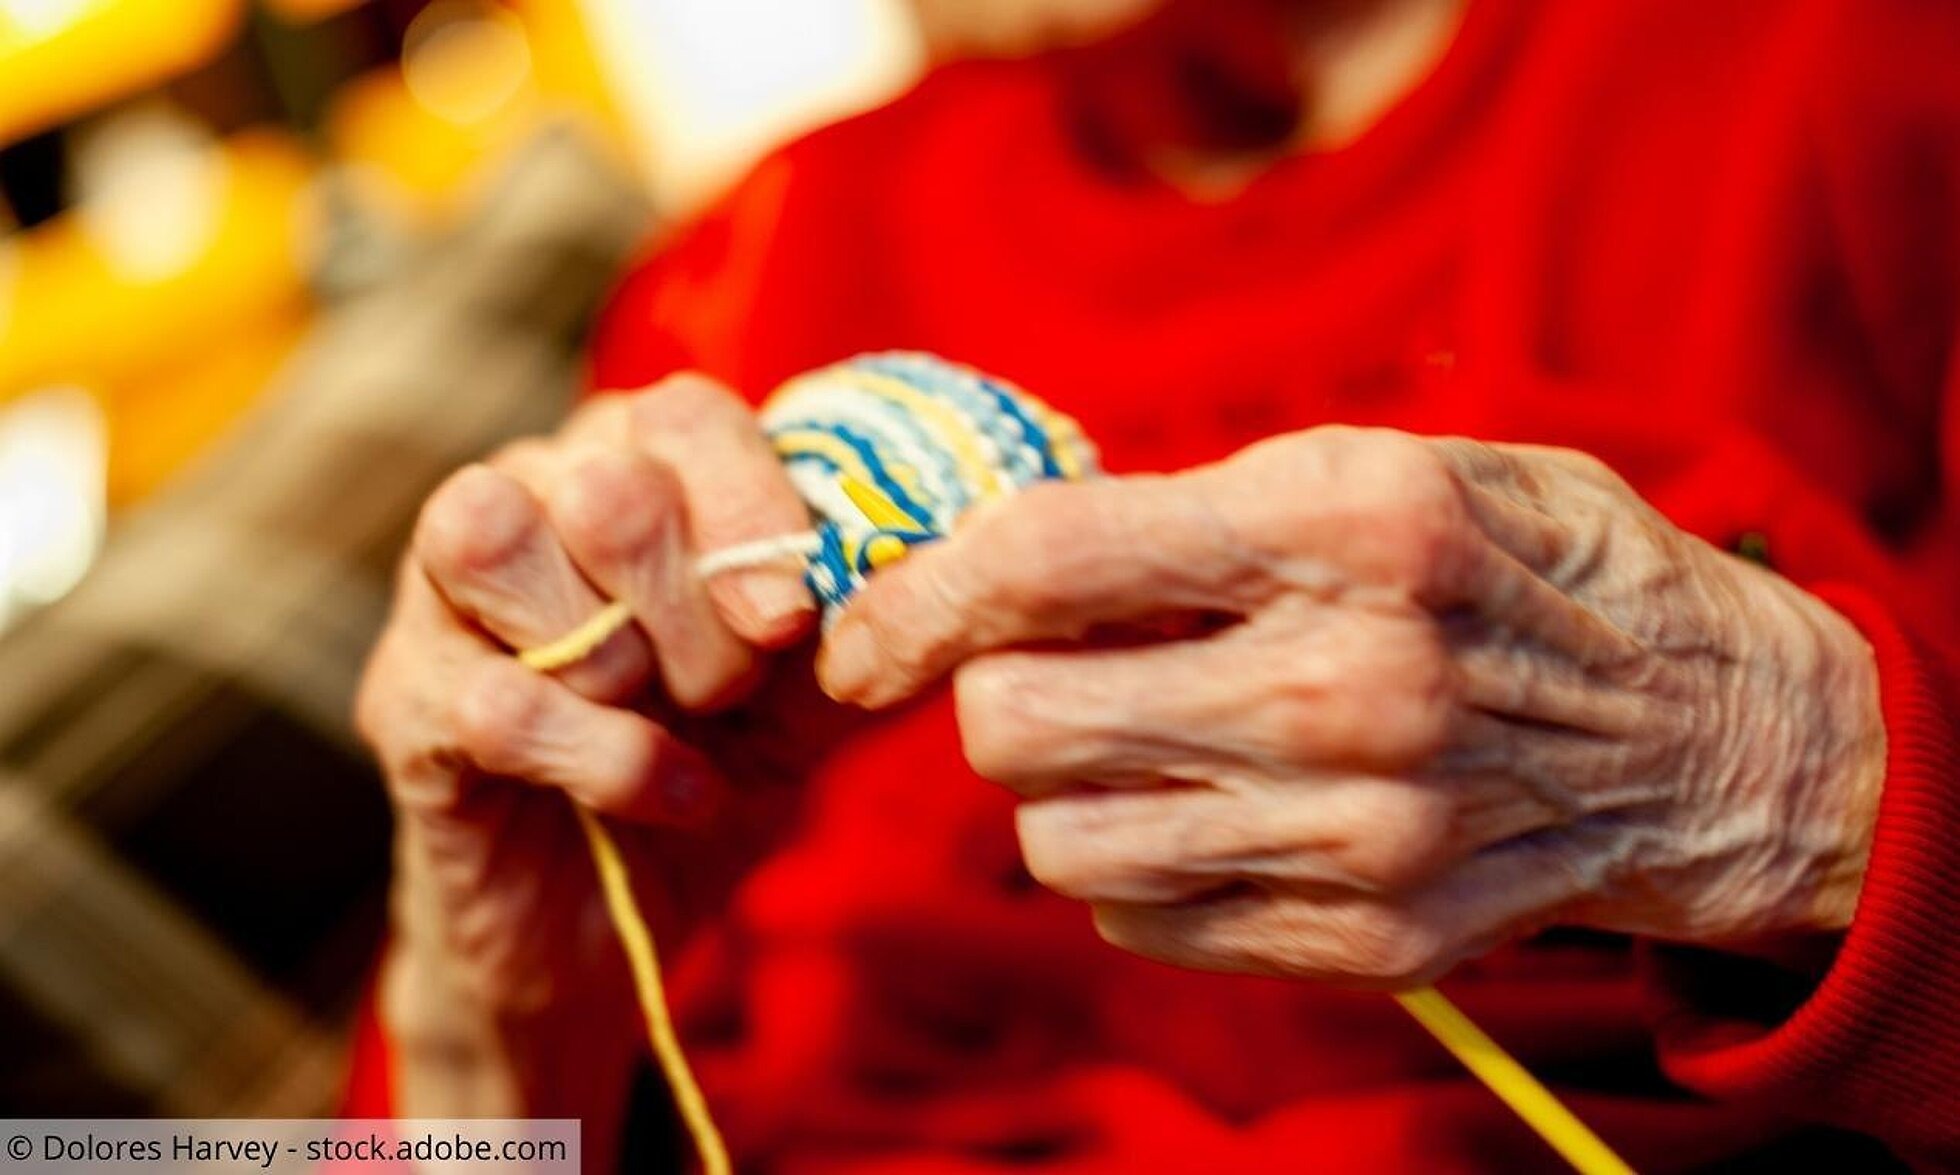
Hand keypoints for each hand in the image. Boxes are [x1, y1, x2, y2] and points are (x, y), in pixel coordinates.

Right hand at [355, 375, 839, 1124]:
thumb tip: (957, 568)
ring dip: (622, 654)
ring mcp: (441, 596)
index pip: (683, 414)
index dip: (752, 507)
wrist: (601, 930)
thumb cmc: (702, 777)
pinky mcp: (404, 703)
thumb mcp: (806, 703)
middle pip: (604, 480)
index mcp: (627, 467)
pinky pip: (493, 697)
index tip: (793, 619)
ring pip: (498, 537)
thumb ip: (863, 633)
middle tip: (731, 686)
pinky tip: (665, 793)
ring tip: (676, 719)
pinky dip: (606, 758)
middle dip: (696, 602)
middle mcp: (524, 497)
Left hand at [817, 427, 1887, 986]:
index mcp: (1347, 522)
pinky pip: (1144, 920)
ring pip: (1060, 843)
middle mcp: (1348, 686)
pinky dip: (1137, 867)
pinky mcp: (1373, 938)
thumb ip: (1198, 505)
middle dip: (991, 695)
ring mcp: (1364, 832)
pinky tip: (1213, 810)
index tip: (861, 634)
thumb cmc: (1517, 569)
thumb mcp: (1383, 467)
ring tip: (1144, 741)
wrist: (1709, 735)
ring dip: (1063, 791)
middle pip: (1020, 722)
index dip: (914, 597)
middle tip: (1042, 669)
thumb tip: (996, 556)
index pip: (1047, 559)